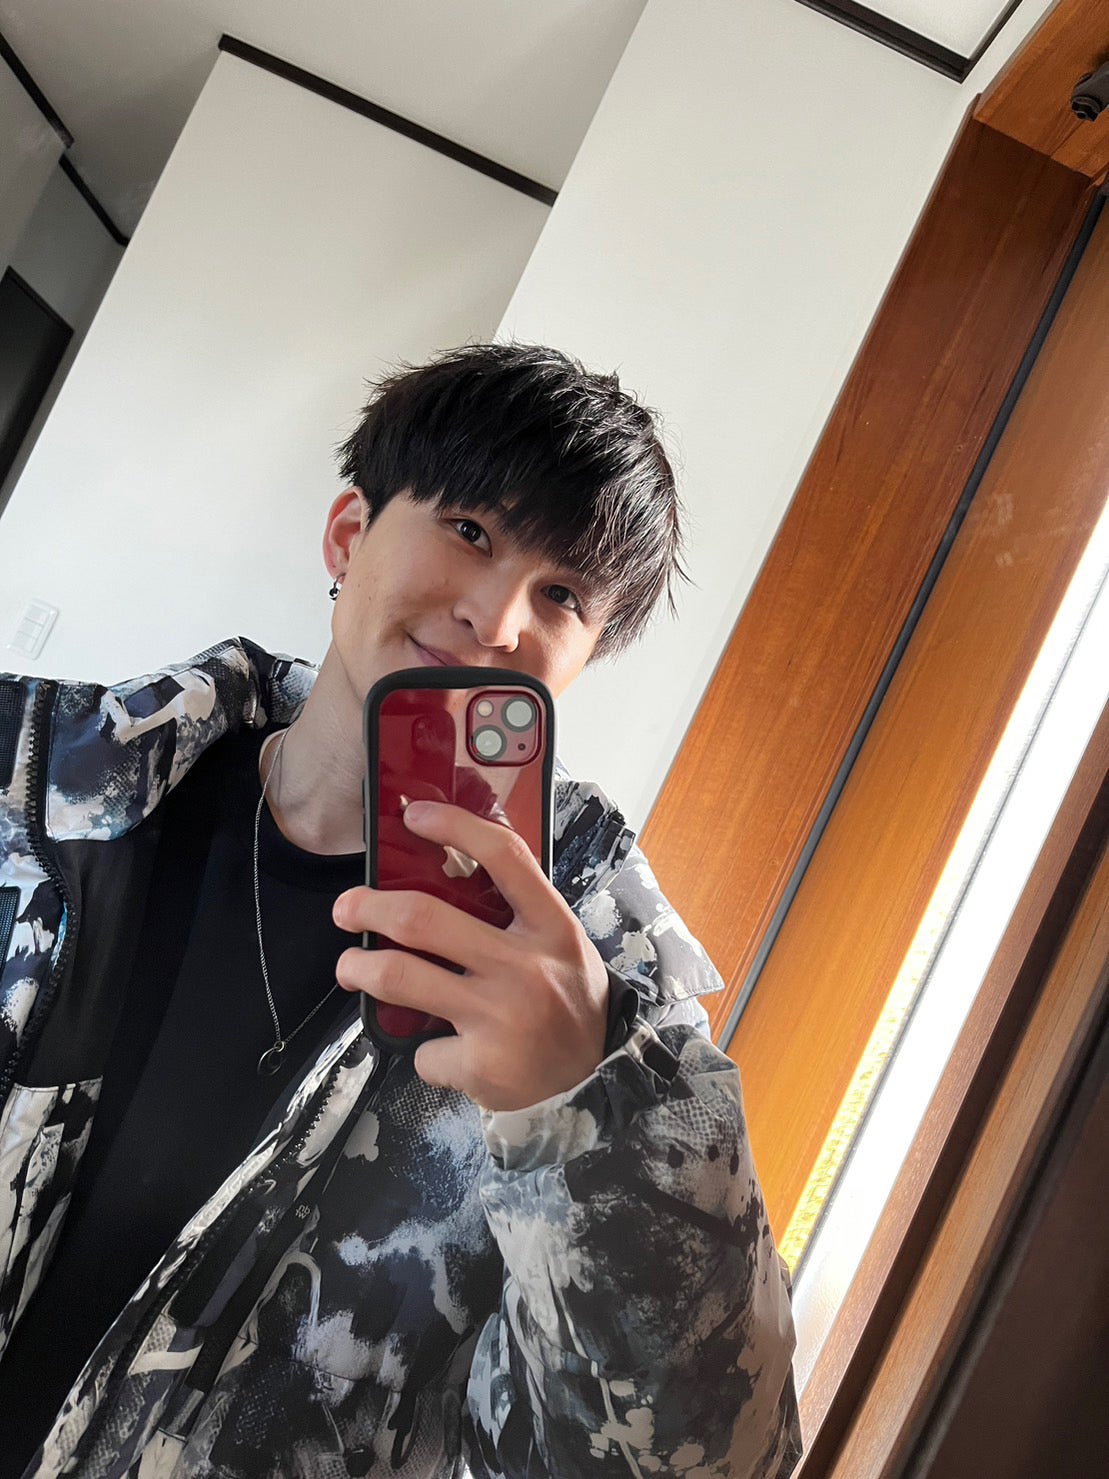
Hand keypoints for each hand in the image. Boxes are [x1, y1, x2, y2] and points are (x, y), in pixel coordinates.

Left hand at [333, 800, 609, 1110]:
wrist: (598, 1077)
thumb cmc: (567, 996)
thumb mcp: (559, 942)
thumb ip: (514, 911)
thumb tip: (444, 866)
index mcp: (550, 926)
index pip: (504, 857)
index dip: (455, 827)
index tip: (413, 816)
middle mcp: (526, 966)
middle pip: (422, 919)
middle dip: (368, 907)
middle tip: (346, 908)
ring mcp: (501, 1016)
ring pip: (399, 978)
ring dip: (358, 969)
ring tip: (349, 968)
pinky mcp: (481, 1064)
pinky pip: (424, 1049)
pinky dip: (424, 1049)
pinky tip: (443, 1050)